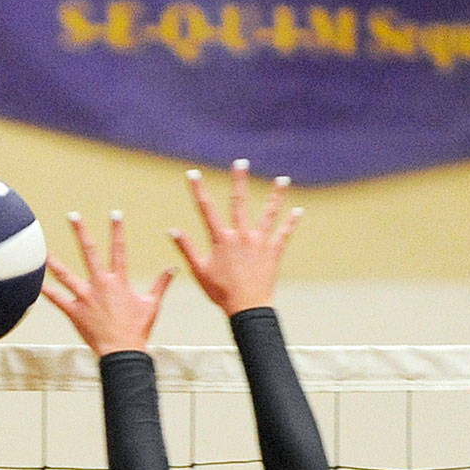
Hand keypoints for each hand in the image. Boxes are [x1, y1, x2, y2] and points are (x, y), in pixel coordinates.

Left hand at [43, 211, 172, 356]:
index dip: (117, 230)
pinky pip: (57, 299)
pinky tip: (35, 282)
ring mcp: (85, 297)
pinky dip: (46, 291)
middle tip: (73, 215)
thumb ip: (161, 284)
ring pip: (66, 275)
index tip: (115, 214)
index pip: (119, 249)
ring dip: (54, 261)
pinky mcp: (74, 312)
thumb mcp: (152, 305)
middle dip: (81, 232)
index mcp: (119, 281)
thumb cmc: (138, 330)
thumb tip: (174, 268)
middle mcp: (100, 284)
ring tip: (44, 249)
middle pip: (89, 252)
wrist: (123, 352)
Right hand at [169, 160, 301, 315]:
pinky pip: (283, 234)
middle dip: (239, 181)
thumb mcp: (199, 271)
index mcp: (221, 239)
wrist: (246, 307)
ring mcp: (259, 242)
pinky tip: (298, 211)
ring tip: (282, 180)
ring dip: (275, 196)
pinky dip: (291, 223)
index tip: (192, 173)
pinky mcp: (273, 252)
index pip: (206, 209)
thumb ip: (186, 248)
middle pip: (239, 203)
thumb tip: (171, 230)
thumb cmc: (220, 292)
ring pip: (268, 214)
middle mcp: (241, 236)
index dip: (198, 190)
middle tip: (241, 162)